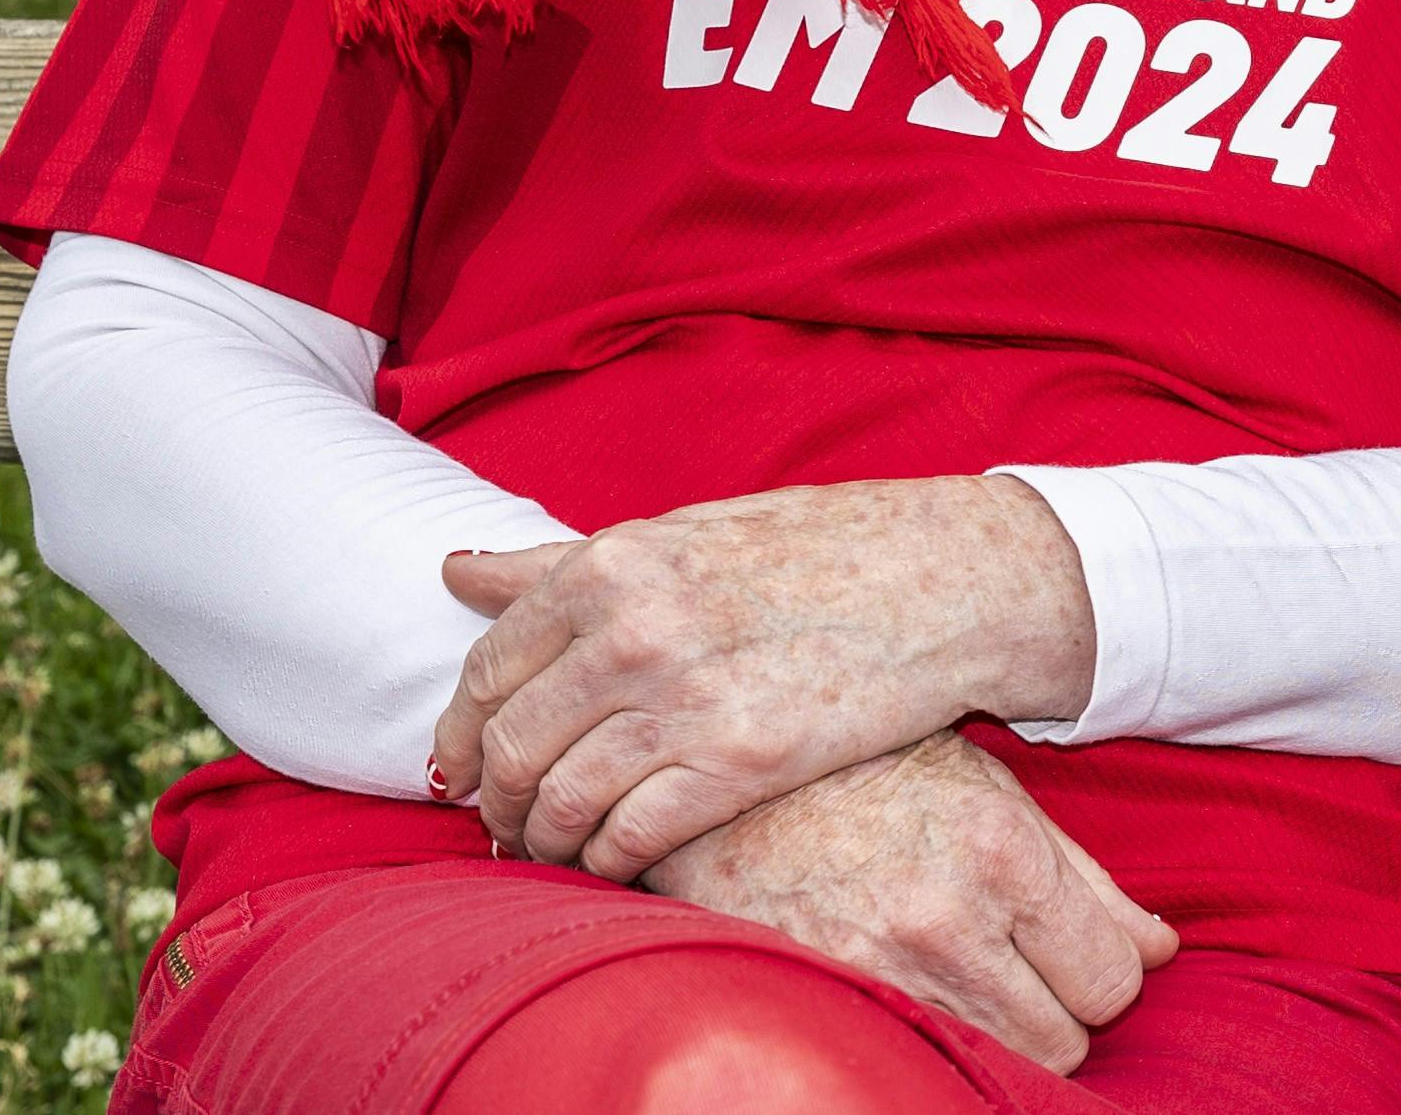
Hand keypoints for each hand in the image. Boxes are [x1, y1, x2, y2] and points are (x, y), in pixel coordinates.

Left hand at [430, 475, 1093, 880]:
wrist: (945, 578)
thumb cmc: (816, 550)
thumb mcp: (682, 536)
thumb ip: (563, 565)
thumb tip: (455, 571)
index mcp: (611, 565)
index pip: (487, 671)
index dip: (460, 734)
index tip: (460, 769)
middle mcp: (632, 629)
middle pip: (509, 745)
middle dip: (493, 802)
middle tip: (500, 827)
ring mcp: (684, 698)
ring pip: (560, 800)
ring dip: (542, 842)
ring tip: (552, 854)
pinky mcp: (739, 763)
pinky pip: (628, 837)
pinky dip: (606, 863)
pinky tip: (615, 864)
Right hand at [641, 731, 1176, 1072]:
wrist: (730, 772)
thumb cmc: (875, 768)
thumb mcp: (993, 792)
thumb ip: (1084, 880)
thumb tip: (1159, 950)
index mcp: (1002, 854)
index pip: (1112, 979)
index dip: (1103, 971)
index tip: (1077, 952)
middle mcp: (946, 922)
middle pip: (1063, 1041)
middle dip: (1056, 1011)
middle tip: (1018, 964)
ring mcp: (880, 971)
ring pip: (998, 1063)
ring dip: (998, 1031)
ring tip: (964, 972)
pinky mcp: (827, 999)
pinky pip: (919, 1058)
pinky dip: (933, 1038)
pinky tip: (918, 989)